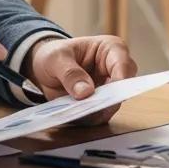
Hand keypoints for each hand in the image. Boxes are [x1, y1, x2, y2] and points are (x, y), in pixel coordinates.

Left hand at [23, 35, 137, 125]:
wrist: (44, 69)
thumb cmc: (54, 55)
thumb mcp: (56, 58)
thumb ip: (70, 73)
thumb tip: (85, 92)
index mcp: (110, 49)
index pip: (123, 64)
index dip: (120, 79)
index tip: (109, 94)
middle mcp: (114, 70)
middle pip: (124, 88)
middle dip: (110, 100)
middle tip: (92, 106)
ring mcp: (108, 90)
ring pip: (113, 106)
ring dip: (97, 111)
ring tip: (79, 111)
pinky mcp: (100, 106)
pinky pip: (100, 116)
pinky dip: (89, 118)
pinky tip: (76, 114)